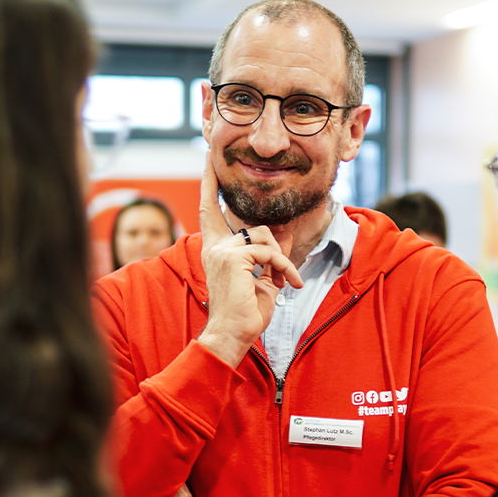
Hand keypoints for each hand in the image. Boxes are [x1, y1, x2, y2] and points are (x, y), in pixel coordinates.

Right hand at [196, 157, 301, 366]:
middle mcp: (214, 247)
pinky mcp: (234, 258)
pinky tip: (289, 283)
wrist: (233, 335)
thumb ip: (272, 255)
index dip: (209, 186)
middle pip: (232, 213)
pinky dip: (285, 267)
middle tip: (236, 198)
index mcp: (216, 251)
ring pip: (262, 235)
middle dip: (229, 197)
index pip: (210, 211)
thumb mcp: (264, 280)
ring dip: (281, 257)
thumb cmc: (245, 314)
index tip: (208, 161)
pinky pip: (270, 252)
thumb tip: (285, 232)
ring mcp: (222, 250)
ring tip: (287, 280)